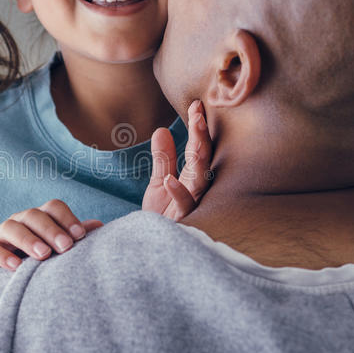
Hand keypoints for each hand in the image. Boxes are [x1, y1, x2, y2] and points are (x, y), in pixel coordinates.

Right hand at [0, 199, 102, 274]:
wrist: (10, 289)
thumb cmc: (40, 266)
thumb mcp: (59, 253)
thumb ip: (74, 238)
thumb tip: (100, 226)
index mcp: (40, 219)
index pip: (53, 207)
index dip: (67, 218)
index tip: (80, 236)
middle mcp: (19, 222)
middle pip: (33, 215)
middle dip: (50, 230)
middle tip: (65, 246)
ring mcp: (0, 236)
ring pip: (11, 228)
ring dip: (28, 239)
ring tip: (43, 255)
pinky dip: (2, 256)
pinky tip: (17, 266)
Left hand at [141, 100, 212, 219]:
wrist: (150, 246)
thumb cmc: (161, 218)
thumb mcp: (157, 184)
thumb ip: (163, 160)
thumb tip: (162, 130)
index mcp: (192, 179)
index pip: (198, 149)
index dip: (197, 128)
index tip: (196, 105)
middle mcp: (197, 190)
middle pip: (203, 160)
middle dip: (201, 136)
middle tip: (198, 113)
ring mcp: (192, 206)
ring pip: (201, 179)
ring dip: (198, 156)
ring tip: (195, 134)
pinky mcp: (183, 222)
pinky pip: (184, 206)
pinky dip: (178, 193)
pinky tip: (169, 180)